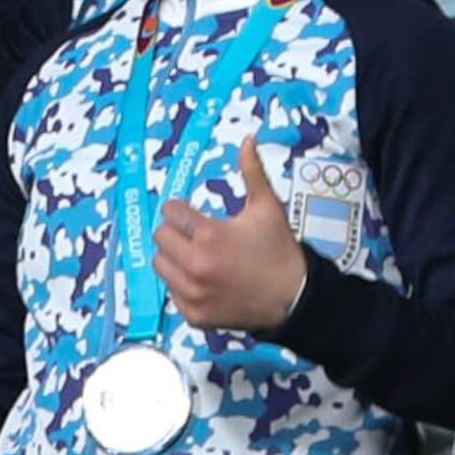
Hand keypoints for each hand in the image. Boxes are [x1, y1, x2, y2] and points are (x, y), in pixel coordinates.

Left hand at [153, 142, 311, 335]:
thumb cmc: (279, 251)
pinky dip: (183, 285)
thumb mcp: (267, 207)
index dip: (181, 211)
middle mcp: (196, 266)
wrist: (293, 297)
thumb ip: (252, 172)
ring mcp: (193, 293)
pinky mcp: (194, 315)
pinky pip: (172, 293)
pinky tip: (203, 280)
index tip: (192, 216)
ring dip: (173, 258)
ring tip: (197, 256)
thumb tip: (247, 140)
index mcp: (209, 236)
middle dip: (175, 232)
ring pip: (160, 266)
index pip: (170, 212)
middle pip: (160, 237)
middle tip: (196, 236)